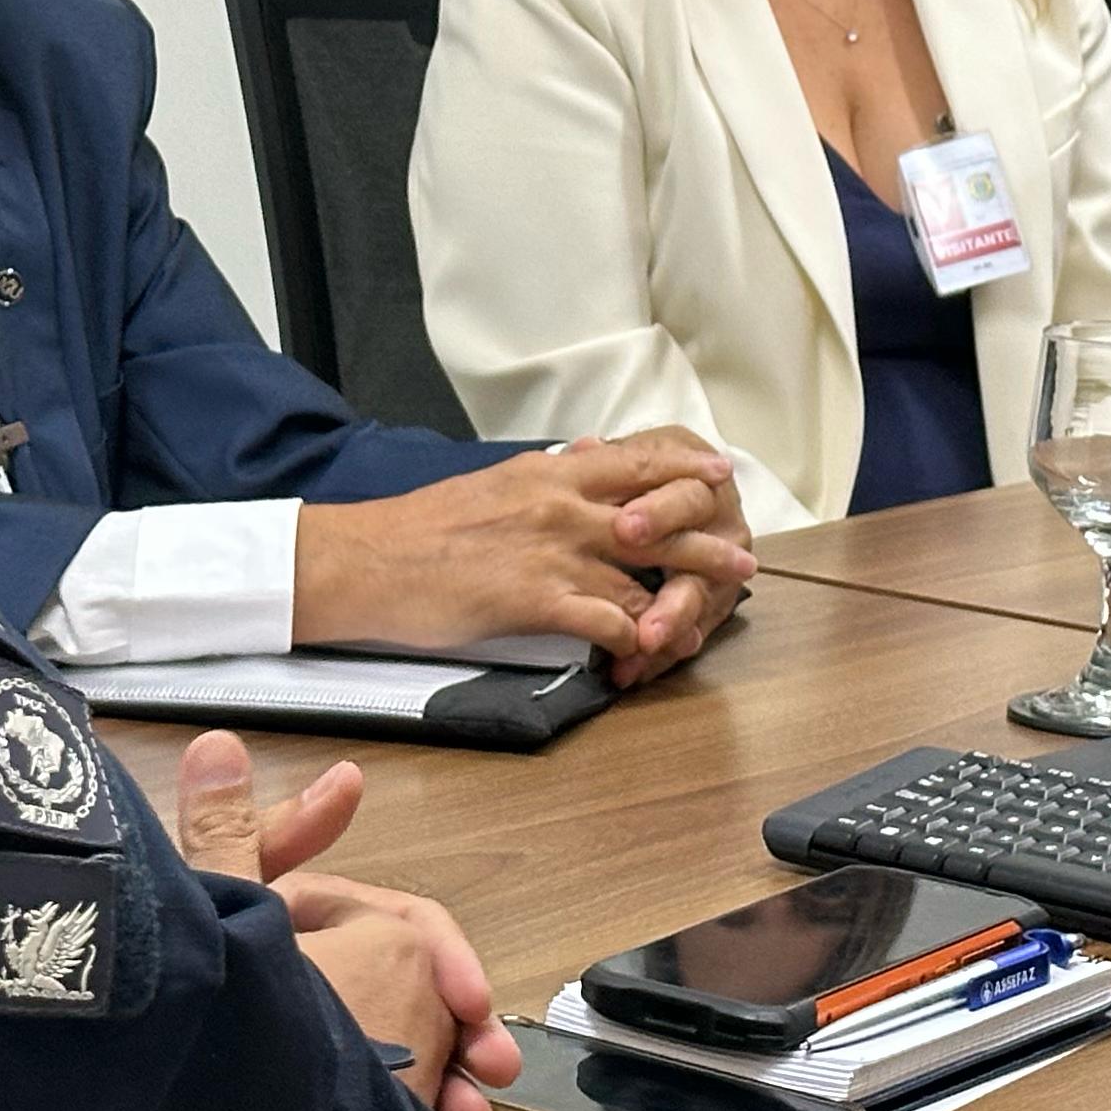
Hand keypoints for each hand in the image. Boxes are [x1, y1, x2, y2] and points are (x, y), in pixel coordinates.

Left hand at [165, 732, 515, 1110]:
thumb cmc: (234, 1036)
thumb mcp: (234, 926)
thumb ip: (230, 840)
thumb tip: (214, 742)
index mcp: (262, 943)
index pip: (322, 888)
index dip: (345, 855)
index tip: (367, 809)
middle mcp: (287, 997)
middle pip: (388, 968)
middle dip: (448, 987)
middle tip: (483, 1021)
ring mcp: (311, 1063)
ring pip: (406, 1035)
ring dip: (457, 1054)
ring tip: (484, 1091)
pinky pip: (399, 1097)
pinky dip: (436, 1106)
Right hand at [291, 437, 758, 664]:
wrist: (368, 560)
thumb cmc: (422, 529)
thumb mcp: (493, 483)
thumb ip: (544, 474)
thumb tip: (580, 456)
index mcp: (549, 472)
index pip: (635, 462)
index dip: (683, 468)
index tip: (717, 474)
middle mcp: (559, 504)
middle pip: (656, 516)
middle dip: (705, 539)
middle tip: (742, 558)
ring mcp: (551, 551)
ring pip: (638, 574)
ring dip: (677, 602)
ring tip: (705, 619)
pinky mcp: (533, 598)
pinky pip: (603, 618)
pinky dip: (631, 639)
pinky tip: (646, 654)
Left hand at [581, 426, 755, 687]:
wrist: (662, 499)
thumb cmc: (638, 474)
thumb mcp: (625, 458)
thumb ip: (607, 461)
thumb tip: (584, 451)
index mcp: (697, 476)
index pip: (686, 491)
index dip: (659, 512)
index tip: (625, 528)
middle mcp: (720, 519)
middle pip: (703, 553)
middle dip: (673, 588)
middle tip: (645, 617)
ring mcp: (721, 564)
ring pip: (700, 599)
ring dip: (670, 625)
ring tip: (645, 647)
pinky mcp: (710, 603)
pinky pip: (688, 632)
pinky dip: (659, 655)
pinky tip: (633, 670)